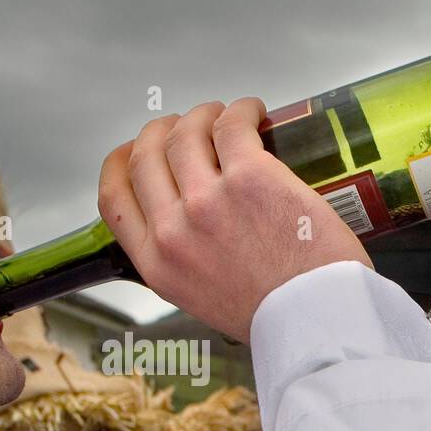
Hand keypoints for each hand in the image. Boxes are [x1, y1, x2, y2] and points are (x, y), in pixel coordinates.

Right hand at [98, 98, 371, 341]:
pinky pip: (232, 125)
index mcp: (157, 264)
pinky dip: (241, 110)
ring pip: (185, 133)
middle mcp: (173, 230)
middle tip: (186, 126)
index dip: (121, 163)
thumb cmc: (275, 314)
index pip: (114, 199)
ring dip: (203, 115)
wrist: (316, 320)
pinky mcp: (250, 177)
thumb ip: (183, 260)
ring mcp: (208, 201)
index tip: (135, 150)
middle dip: (161, 130)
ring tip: (225, 116)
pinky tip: (253, 112)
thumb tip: (190, 220)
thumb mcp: (201, 297)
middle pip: (145, 156)